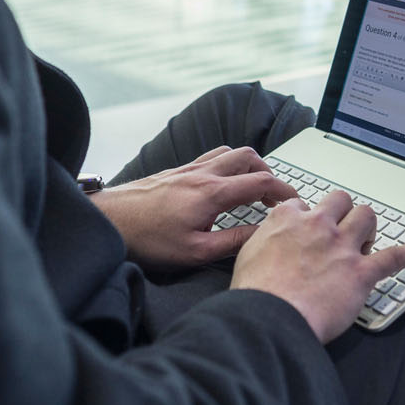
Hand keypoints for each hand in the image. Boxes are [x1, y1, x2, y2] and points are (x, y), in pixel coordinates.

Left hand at [89, 146, 298, 269]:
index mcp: (212, 193)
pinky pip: (209, 157)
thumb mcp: (196, 251)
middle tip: (275, 194)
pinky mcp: (174, 172)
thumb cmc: (148, 239)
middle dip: (268, 172)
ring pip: (228, 152)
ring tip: (253, 186)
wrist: (110, 221)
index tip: (294, 201)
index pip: (260, 181)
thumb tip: (262, 233)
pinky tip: (221, 184)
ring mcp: (187, 169)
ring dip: (247, 164)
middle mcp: (202, 174)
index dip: (284, 190)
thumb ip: (234, 241)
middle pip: (247, 156)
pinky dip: (226, 164)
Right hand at [231, 190, 404, 344]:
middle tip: (340, 230)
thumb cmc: (255, 293)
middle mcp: (317, 226)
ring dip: (368, 226)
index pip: (303, 205)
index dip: (307, 217)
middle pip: (340, 201)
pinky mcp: (360, 272)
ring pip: (366, 216)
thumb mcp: (246, 255)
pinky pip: (393, 257)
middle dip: (342, 212)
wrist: (269, 317)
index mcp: (287, 219)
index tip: (307, 228)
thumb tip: (269, 241)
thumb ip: (263, 240)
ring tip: (367, 239)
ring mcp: (341, 247)